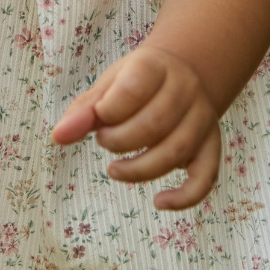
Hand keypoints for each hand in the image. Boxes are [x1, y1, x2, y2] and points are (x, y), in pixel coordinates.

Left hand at [51, 43, 222, 210]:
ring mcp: (202, 119)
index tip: (98, 116)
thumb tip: (58, 138)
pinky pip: (205, 177)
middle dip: (118, 140)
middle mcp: (185, 90)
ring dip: (138, 169)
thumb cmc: (135, 84)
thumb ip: (84, 111)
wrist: (182, 74)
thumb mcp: (108, 86)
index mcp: (156, 67)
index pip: (134, 88)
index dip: (108, 109)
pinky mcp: (211, 146)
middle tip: (103, 140)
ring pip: (176, 152)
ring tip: (114, 169)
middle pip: (154, 124)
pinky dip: (184, 197)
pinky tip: (159, 202)